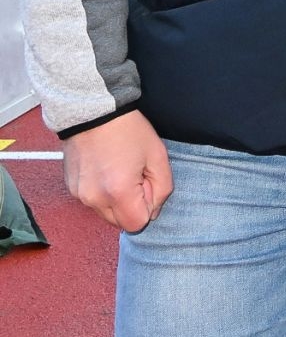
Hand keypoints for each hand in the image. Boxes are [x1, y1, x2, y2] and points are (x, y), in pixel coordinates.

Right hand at [63, 110, 171, 233]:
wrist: (95, 111)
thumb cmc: (129, 131)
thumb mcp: (158, 156)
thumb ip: (162, 189)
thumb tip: (154, 211)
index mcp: (118, 192)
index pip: (137, 224)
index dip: (148, 207)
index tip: (147, 184)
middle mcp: (94, 199)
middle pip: (120, 222)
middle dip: (132, 206)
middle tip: (135, 175)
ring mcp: (79, 195)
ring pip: (105, 213)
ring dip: (117, 200)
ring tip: (120, 170)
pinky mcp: (71, 188)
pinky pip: (92, 201)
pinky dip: (102, 193)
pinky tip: (106, 168)